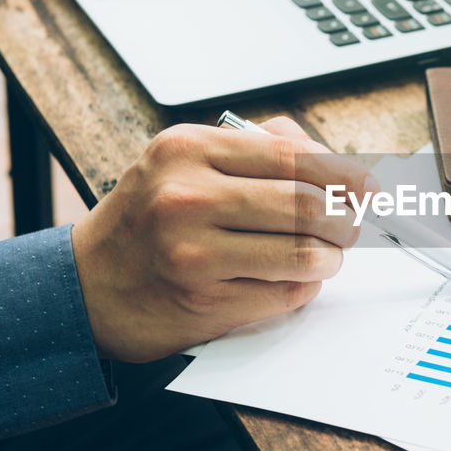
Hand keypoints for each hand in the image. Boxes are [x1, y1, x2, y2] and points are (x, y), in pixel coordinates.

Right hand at [70, 117, 373, 362]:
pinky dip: (303, 287)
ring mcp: (194, 252)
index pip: (293, 154)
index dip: (344, 172)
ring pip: (304, 252)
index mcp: (188, 149)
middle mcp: (187, 196)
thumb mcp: (183, 163)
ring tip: (324, 255)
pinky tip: (291, 280)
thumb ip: (255, 150)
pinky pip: (285, 293)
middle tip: (348, 226)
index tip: (367, 186)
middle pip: (307, 204)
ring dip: (329, 257)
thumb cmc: (146, 222)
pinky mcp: (204, 300)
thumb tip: (336, 160)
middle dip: (344, 219)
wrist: (83, 287)